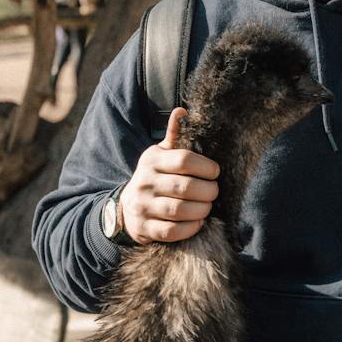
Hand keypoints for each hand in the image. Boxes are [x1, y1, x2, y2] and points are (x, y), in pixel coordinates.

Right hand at [117, 107, 219, 243]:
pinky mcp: (145, 229)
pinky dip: (190, 227)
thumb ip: (174, 135)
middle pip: (185, 187)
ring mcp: (144, 207)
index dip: (205, 166)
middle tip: (214, 191)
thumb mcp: (159, 154)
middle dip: (208, 191)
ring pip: (179, 210)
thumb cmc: (153, 177)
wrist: (126, 208)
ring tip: (208, 206)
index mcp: (152, 161)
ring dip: (201, 209)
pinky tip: (198, 221)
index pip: (183, 160)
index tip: (215, 172)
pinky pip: (172, 231)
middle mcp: (145, 183)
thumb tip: (183, 110)